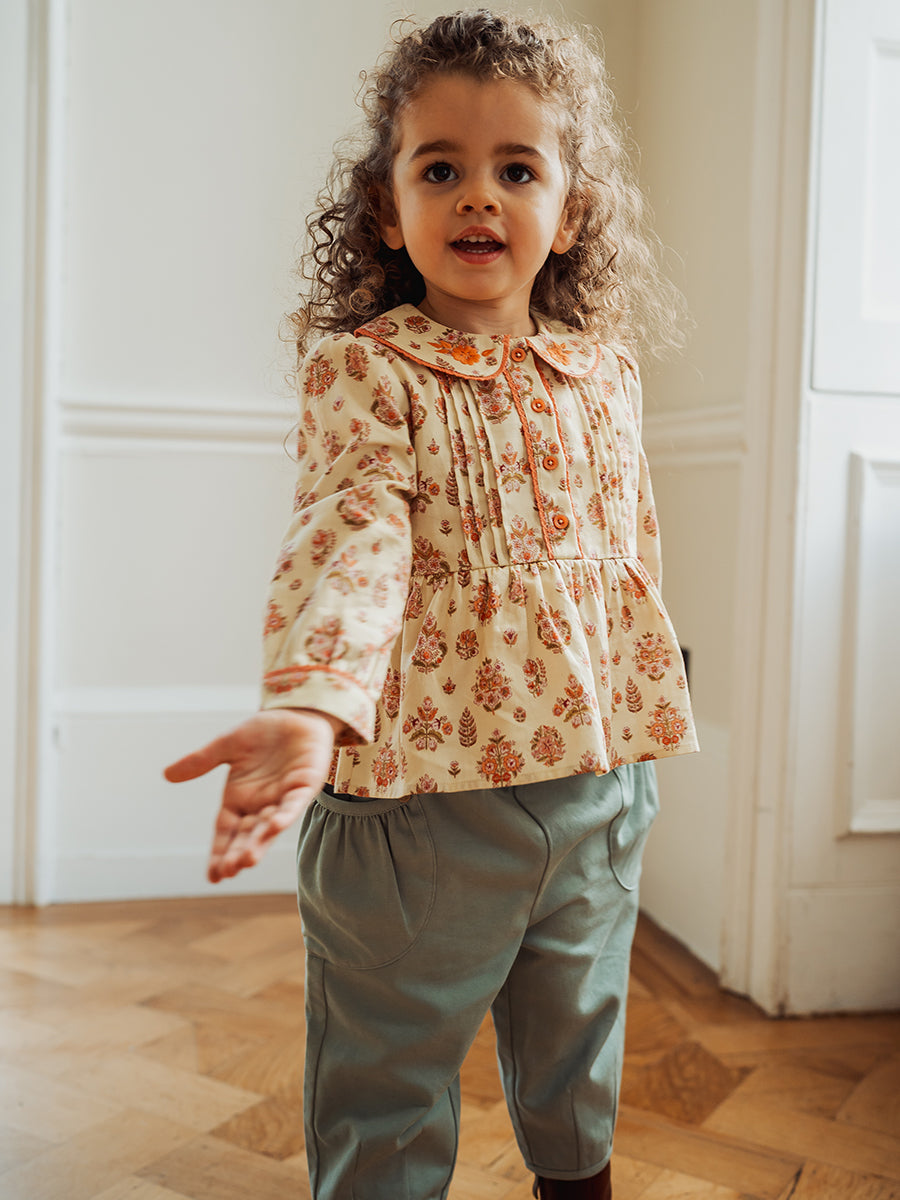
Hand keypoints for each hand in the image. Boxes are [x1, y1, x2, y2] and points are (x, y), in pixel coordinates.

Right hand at [163, 708, 342, 882]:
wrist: (295, 714)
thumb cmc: (263, 733)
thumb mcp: (227, 746)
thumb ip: (201, 761)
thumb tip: (167, 774)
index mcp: (238, 799)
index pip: (226, 832)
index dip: (219, 853)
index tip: (213, 877)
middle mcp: (260, 805)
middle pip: (246, 835)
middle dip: (238, 854)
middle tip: (229, 872)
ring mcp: (282, 797)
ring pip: (269, 826)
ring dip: (260, 842)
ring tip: (247, 860)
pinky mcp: (303, 786)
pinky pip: (293, 804)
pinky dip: (285, 815)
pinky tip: (275, 826)